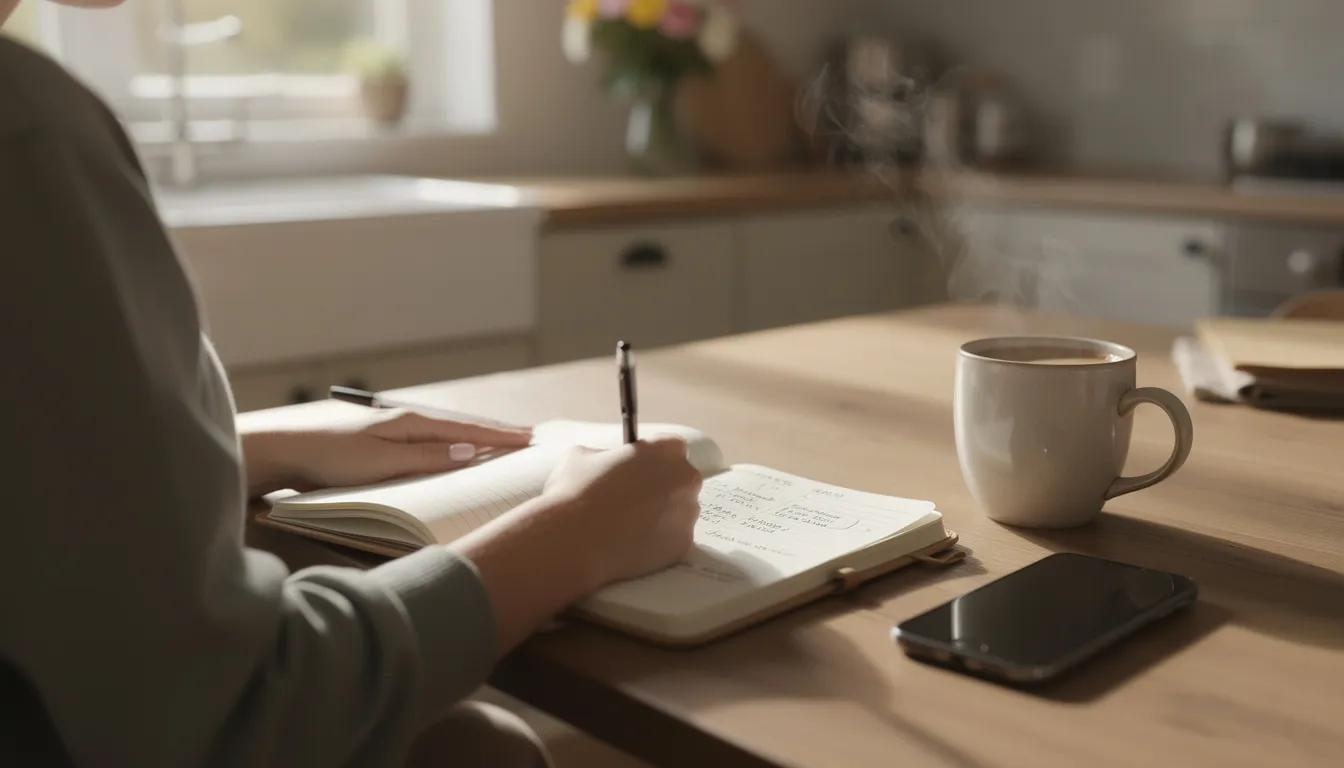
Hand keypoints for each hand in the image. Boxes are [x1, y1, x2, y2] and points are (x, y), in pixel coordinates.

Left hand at [240, 408, 532, 495]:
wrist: (283, 453)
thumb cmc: (331, 458)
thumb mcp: (383, 462)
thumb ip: (428, 458)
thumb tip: (472, 453)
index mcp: (411, 423)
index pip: (467, 431)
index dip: (499, 437)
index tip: (529, 439)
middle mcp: (406, 423)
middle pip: (461, 430)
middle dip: (494, 434)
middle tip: (526, 438)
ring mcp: (393, 433)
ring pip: (445, 437)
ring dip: (474, 442)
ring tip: (499, 446)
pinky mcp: (380, 447)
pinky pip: (428, 446)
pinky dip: (451, 449)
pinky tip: (453, 456)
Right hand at [541, 434, 703, 586]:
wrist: (573, 541)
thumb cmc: (575, 491)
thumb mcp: (582, 455)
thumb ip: (606, 455)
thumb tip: (608, 463)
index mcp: (665, 450)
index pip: (670, 447)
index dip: (653, 457)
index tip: (638, 468)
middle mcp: (685, 479)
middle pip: (680, 478)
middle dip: (661, 486)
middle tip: (632, 498)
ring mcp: (687, 514)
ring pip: (679, 510)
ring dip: (661, 514)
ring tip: (628, 525)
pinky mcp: (682, 545)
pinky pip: (673, 538)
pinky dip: (657, 540)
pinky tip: (631, 543)